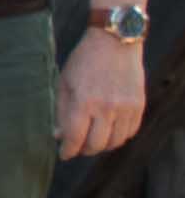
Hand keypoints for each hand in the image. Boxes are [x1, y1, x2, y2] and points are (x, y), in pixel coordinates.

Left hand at [57, 25, 148, 162]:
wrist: (115, 42)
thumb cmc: (83, 61)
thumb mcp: (64, 82)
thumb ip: (61, 111)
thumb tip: (59, 136)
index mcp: (84, 101)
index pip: (75, 138)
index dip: (68, 151)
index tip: (64, 154)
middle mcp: (107, 107)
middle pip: (96, 144)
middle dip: (84, 150)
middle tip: (77, 147)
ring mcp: (126, 107)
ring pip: (115, 142)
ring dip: (102, 146)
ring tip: (92, 141)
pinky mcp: (138, 105)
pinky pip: (129, 132)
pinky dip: (118, 137)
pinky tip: (109, 132)